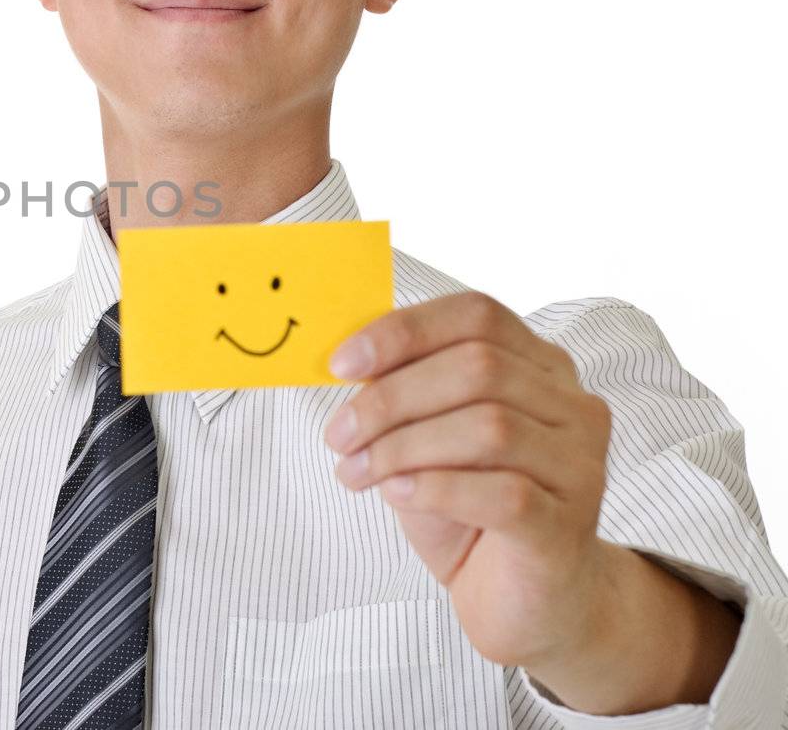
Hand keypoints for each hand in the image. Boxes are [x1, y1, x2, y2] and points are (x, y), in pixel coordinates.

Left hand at [321, 291, 616, 668]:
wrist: (528, 602)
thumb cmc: (470, 510)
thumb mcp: (428, 439)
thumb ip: (404, 394)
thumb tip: (346, 362)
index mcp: (540, 368)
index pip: (477, 316)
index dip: (404, 332)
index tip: (340, 365)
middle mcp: (572, 407)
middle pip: (478, 368)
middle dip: (390, 398)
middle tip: (338, 435)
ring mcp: (580, 467)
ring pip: (490, 427)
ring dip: (403, 446)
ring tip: (356, 472)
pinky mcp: (567, 528)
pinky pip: (503, 494)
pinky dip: (436, 487)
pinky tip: (397, 494)